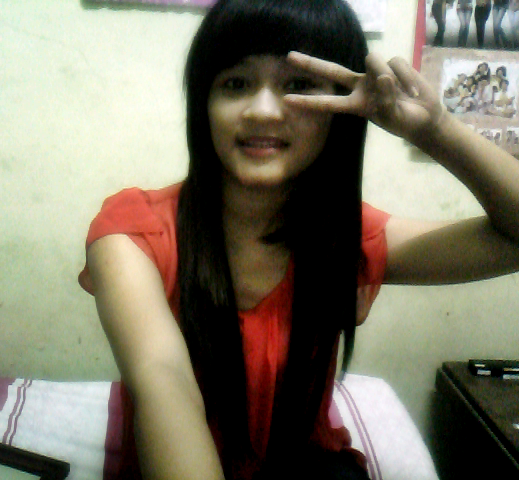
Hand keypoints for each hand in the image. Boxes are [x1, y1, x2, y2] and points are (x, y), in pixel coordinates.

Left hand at [285, 51, 444, 145]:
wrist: (426, 116)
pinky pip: (396, 62)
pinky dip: (407, 76)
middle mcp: (361, 87)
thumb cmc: (406, 122)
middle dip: (311, 63)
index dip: (309, 101)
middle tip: (288, 56)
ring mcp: (375, 75)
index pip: (328, 102)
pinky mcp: (392, 65)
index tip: (288, 100)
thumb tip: (382, 77)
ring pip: (374, 61)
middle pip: (332, 71)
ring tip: (405, 94)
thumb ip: (387, 100)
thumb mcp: (394, 117)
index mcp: (356, 105)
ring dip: (390, 74)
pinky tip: (412, 90)